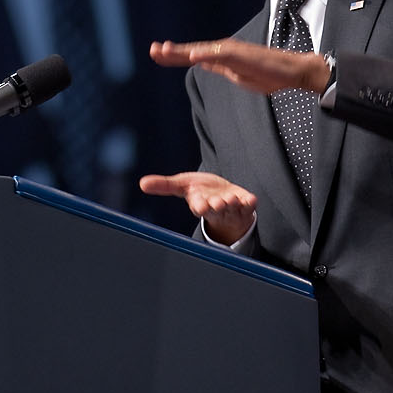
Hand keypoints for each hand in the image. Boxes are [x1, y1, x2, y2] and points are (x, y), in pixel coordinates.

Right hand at [138, 170, 257, 243]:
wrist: (223, 196)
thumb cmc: (201, 191)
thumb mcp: (182, 186)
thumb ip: (164, 185)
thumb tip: (141, 183)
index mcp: (200, 204)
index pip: (198, 206)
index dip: (199, 206)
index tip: (199, 205)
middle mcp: (216, 208)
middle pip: (216, 209)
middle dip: (217, 206)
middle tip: (218, 203)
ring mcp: (232, 207)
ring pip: (232, 208)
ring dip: (233, 204)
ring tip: (232, 200)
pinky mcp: (245, 203)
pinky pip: (248, 205)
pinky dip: (249, 202)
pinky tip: (251, 199)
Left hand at [150, 38, 330, 97]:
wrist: (293, 71)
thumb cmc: (269, 74)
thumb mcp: (238, 75)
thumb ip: (220, 68)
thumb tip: (203, 63)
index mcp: (222, 58)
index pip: (194, 56)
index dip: (175, 55)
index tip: (156, 53)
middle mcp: (224, 51)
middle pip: (193, 51)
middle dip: (172, 52)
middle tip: (152, 49)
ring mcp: (232, 52)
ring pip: (203, 50)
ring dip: (183, 51)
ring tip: (164, 50)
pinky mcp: (243, 55)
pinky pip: (221, 55)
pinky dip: (206, 55)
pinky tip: (192, 56)